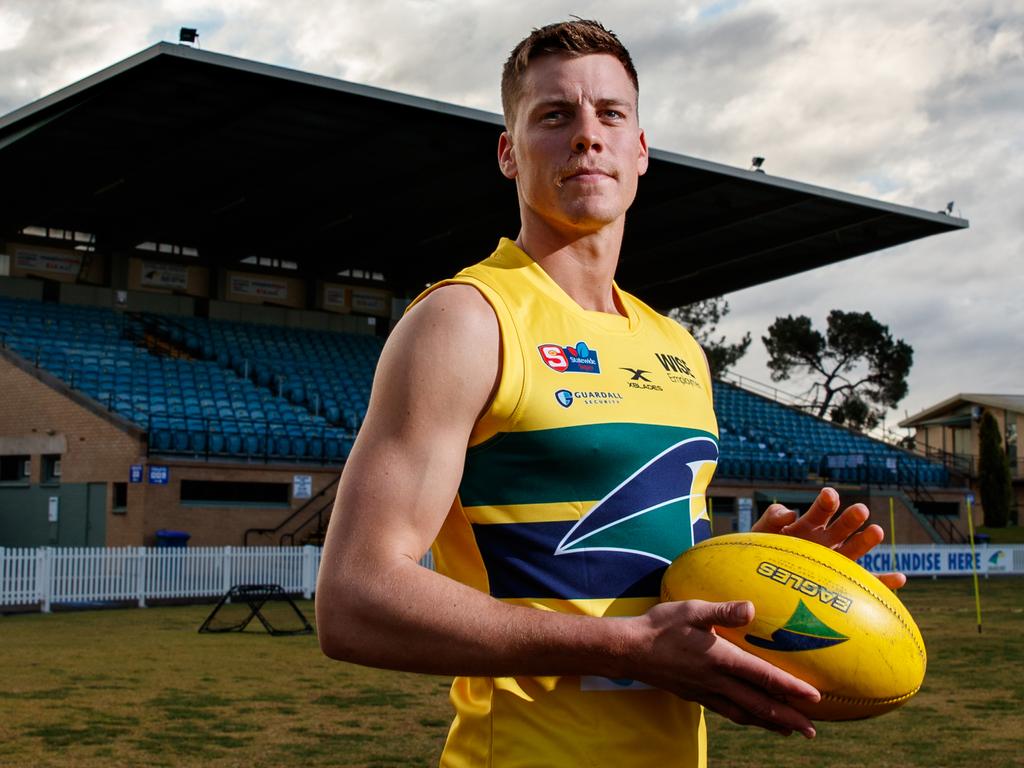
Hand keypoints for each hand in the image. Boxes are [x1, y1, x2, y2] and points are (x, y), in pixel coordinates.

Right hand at [629, 599, 818, 737]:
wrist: (629, 650)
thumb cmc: (660, 626)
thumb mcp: (691, 610)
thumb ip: (723, 610)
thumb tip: (752, 608)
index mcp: (719, 659)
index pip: (762, 676)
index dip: (789, 688)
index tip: (814, 698)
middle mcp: (716, 681)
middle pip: (759, 704)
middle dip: (787, 718)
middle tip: (811, 730)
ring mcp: (705, 692)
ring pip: (744, 713)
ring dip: (770, 723)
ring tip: (789, 730)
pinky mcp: (695, 695)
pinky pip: (727, 712)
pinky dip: (746, 718)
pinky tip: (751, 718)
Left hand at [752, 487, 905, 589]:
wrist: (761, 579)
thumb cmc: (762, 550)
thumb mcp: (762, 532)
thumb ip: (772, 518)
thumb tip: (790, 514)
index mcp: (809, 525)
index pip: (820, 510)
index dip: (826, 502)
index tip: (829, 494)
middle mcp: (826, 540)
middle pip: (843, 526)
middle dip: (851, 518)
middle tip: (860, 510)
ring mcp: (836, 561)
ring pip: (855, 549)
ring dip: (867, 540)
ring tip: (876, 531)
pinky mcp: (842, 582)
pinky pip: (866, 583)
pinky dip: (883, 582)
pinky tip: (899, 578)